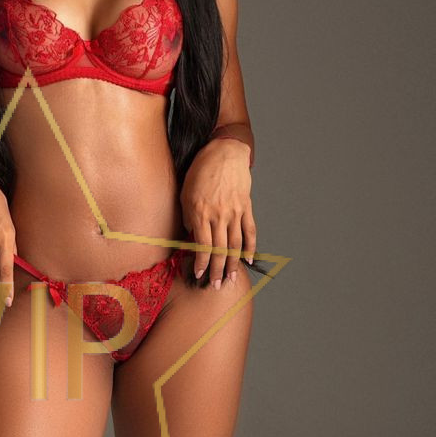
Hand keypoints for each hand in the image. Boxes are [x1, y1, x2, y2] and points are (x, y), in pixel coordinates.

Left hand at [180, 136, 256, 288]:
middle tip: (216, 285)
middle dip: (216, 269)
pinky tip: (248, 259)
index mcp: (200, 212)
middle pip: (219, 249)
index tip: (198, 274)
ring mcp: (234, 211)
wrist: (224, 151)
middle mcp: (219, 214)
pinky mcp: (246, 206)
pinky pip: (249, 230)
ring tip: (231, 278)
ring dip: (232, 263)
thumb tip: (192, 238)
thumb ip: (188, 218)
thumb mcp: (185, 193)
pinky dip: (250, 246)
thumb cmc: (200, 170)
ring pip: (234, 243)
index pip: (201, 245)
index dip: (200, 263)